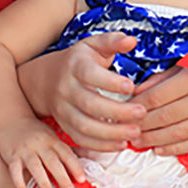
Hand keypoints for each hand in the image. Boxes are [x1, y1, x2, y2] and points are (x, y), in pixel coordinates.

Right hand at [0, 117, 84, 187]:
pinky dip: (19, 182)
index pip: (66, 154)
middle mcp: (40, 145)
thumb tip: (80, 166)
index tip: (82, 179)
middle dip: (62, 177)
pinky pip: (15, 170)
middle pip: (52, 161)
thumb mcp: (50, 136)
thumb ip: (62, 150)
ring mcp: (25, 150)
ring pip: (35, 166)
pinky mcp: (11, 156)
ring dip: (44, 182)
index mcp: (52, 140)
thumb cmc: (35, 132)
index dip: (75, 166)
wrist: (10, 120)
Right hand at [48, 33, 145, 150]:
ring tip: (135, 132)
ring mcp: (63, 110)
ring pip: (85, 126)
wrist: (45, 79)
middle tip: (141, 113)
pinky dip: (101, 146)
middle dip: (117, 111)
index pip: (90, 75)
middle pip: (89, 104)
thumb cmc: (78, 61)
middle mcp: (66, 89)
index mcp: (75, 66)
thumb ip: (113, 41)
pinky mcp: (65, 126)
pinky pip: (81, 140)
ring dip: (111, 133)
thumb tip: (131, 41)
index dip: (110, 82)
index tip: (131, 87)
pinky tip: (121, 144)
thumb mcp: (93, 45)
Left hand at [132, 62, 187, 154]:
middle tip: (124, 129)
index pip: (157, 97)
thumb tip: (136, 92)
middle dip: (141, 125)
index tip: (124, 110)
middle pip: (163, 117)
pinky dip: (173, 149)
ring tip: (137, 141)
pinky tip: (159, 149)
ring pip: (176, 134)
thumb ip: (162, 79)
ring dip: (153, 140)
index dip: (137, 106)